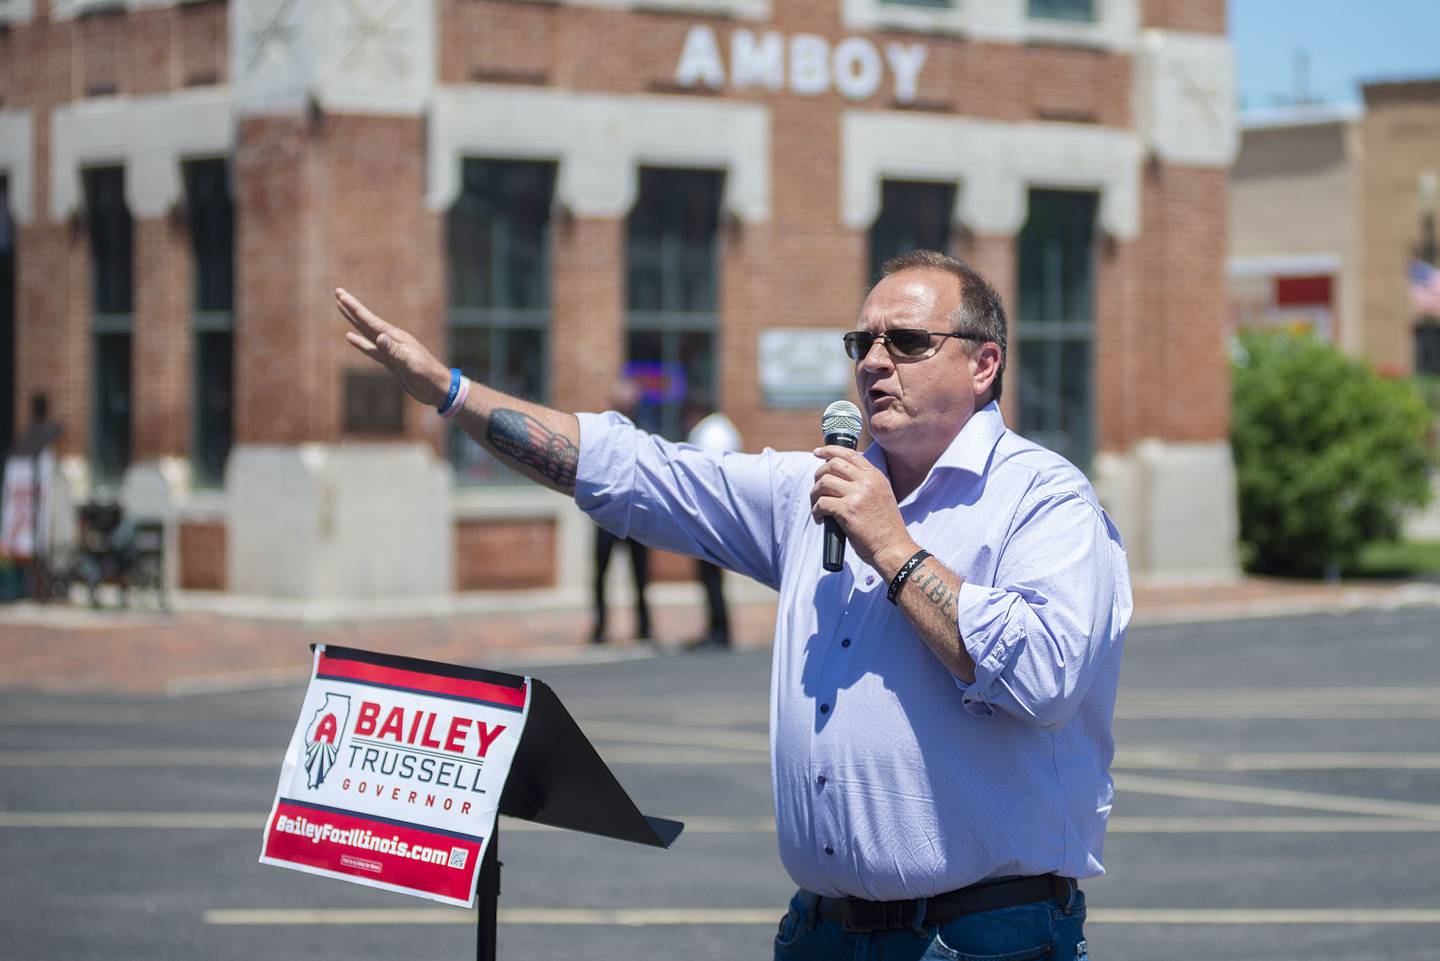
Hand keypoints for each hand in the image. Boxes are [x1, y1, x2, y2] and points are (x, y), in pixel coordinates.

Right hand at [337, 288, 449, 407]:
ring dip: (354, 321)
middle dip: (351, 308)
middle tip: (338, 292)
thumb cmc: (427, 376)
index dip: (354, 308)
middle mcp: (392, 340)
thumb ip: (394, 351)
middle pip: (366, 321)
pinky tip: (350, 337)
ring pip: (366, 332)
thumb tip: (378, 337)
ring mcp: (390, 350)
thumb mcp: (410, 364)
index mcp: (395, 338)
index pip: (370, 320)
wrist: (439, 389)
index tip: (341, 294)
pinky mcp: (390, 361)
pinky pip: (370, 348)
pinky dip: (359, 342)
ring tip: (341, 309)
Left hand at [810, 446, 916, 576]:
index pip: (849, 454)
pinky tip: (820, 519)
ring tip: (817, 506)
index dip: (830, 450)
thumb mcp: (882, 496)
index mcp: (876, 476)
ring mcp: (857, 495)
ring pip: (823, 482)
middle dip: (818, 475)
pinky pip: (821, 503)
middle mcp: (867, 481)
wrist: (893, 548)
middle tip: (816, 489)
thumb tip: (839, 477)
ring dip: (814, 494)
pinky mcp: (847, 510)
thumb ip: (865, 484)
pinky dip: (816, 511)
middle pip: (832, 465)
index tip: (817, 452)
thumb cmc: (885, 528)